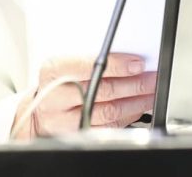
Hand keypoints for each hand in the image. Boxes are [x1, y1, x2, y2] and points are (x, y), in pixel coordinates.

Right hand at [12, 53, 156, 138]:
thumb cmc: (58, 81)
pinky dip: (127, 115)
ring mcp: (65, 120)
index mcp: (54, 70)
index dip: (117, 65)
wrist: (39, 109)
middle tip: (152, 77)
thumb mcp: (66, 62)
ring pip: (108, 111)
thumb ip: (91, 57)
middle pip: (103, 91)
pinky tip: (139, 106)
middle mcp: (57, 97)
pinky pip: (108, 127)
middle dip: (134, 83)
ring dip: (135, 101)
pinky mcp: (76, 135)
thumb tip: (128, 56)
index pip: (89, 66)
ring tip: (151, 91)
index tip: (138, 63)